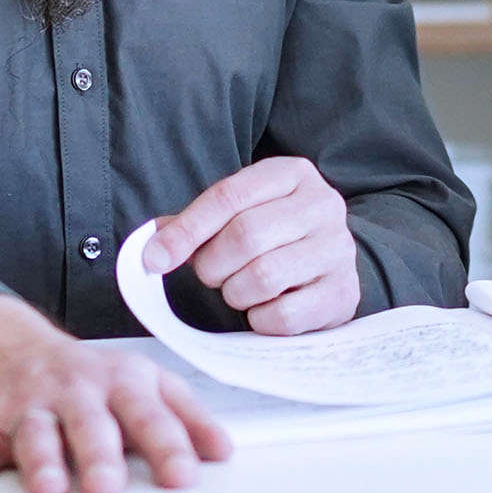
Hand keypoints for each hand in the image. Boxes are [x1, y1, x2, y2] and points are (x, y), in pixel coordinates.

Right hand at [0, 296, 232, 492]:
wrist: (5, 352)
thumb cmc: (87, 382)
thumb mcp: (144, 384)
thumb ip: (185, 416)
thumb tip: (223, 451)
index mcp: (120, 382)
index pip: (149, 414)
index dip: (167, 445)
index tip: (183, 477)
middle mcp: (73, 391)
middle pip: (89, 422)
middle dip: (99, 454)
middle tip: (108, 487)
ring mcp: (26, 404)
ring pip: (33, 432)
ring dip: (40, 461)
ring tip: (49, 490)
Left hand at [152, 154, 360, 335]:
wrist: (328, 263)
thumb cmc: (274, 236)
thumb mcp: (239, 214)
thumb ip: (193, 225)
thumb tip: (149, 248)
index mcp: (292, 173)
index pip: (228, 196)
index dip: (186, 230)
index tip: (156, 258)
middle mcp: (323, 204)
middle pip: (245, 236)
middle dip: (213, 265)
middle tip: (211, 276)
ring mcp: (338, 249)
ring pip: (264, 276)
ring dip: (236, 293)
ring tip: (240, 289)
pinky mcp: (343, 292)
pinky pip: (284, 315)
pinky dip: (261, 319)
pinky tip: (264, 308)